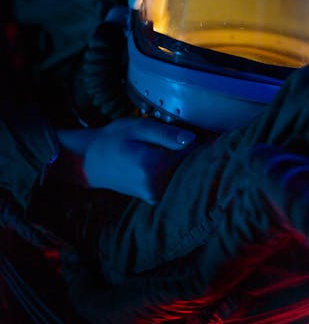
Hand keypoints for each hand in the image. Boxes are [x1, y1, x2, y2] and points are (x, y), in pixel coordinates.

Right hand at [57, 117, 195, 203]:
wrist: (90, 161)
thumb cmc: (113, 139)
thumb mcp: (138, 127)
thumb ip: (166, 134)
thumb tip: (192, 139)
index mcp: (153, 168)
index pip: (192, 153)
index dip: (200, 139)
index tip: (204, 130)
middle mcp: (156, 187)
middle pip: (190, 166)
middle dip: (194, 151)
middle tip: (194, 136)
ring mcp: (155, 195)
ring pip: (182, 173)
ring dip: (183, 160)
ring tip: (173, 145)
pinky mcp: (154, 196)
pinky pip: (173, 180)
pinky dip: (175, 168)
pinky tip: (167, 156)